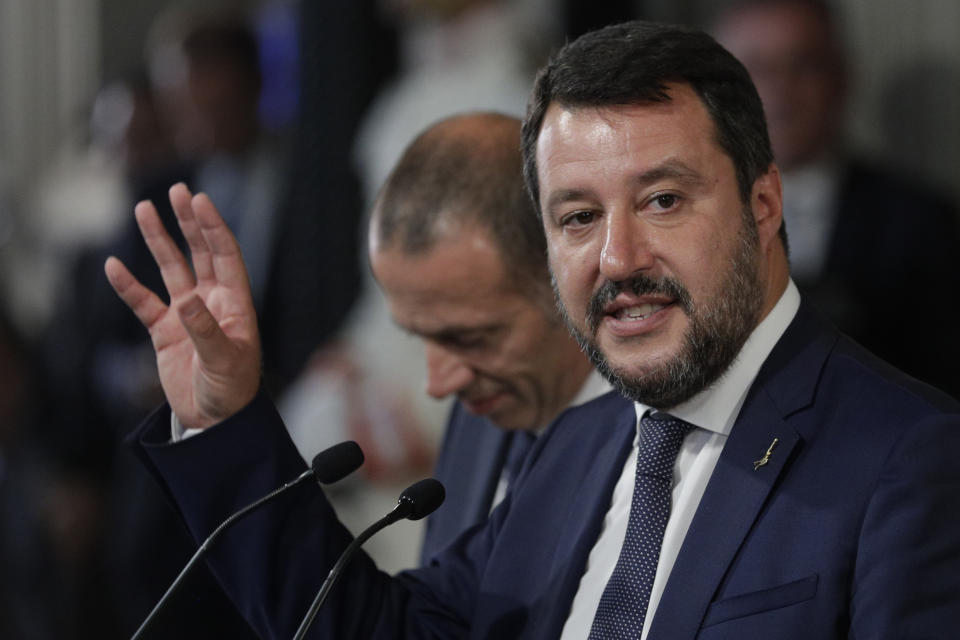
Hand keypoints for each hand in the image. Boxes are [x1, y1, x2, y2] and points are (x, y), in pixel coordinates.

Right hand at [104, 183, 261, 429]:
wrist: (215, 423)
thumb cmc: (231, 392)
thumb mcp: (223, 362)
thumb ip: (205, 331)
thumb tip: (186, 302)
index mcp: (235, 304)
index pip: (225, 256)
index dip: (213, 227)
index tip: (200, 200)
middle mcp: (212, 302)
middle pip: (200, 253)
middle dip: (189, 222)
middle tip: (178, 190)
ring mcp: (187, 315)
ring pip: (171, 270)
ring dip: (159, 241)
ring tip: (144, 209)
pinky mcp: (165, 333)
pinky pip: (144, 303)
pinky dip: (129, 286)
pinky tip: (114, 266)